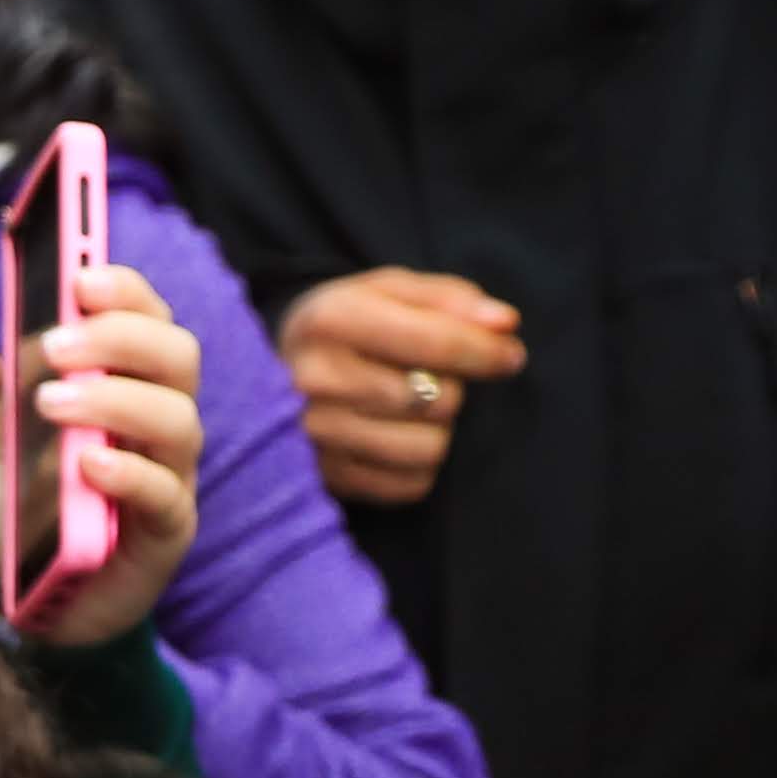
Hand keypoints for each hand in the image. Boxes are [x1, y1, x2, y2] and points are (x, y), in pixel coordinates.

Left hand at [13, 261, 206, 645]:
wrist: (34, 597)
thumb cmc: (25, 506)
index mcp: (127, 383)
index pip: (149, 318)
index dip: (126, 291)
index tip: (82, 278)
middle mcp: (159, 421)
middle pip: (177, 356)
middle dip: (119, 337)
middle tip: (54, 345)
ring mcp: (170, 476)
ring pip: (178, 420)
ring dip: (114, 401)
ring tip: (51, 403)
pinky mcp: (166, 532)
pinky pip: (166, 495)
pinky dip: (128, 473)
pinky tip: (85, 466)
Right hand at [276, 266, 523, 508]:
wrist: (266, 374)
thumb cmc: (345, 326)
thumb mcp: (388, 291)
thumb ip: (451, 299)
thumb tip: (505, 325)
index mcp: (332, 319)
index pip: (435, 343)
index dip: (487, 352)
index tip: (510, 355)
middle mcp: (315, 380)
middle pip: (439, 399)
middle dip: (450, 388)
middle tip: (425, 379)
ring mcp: (315, 437)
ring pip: (429, 448)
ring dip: (436, 430)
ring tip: (410, 412)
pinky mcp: (325, 480)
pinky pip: (411, 486)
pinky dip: (417, 466)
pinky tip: (395, 440)